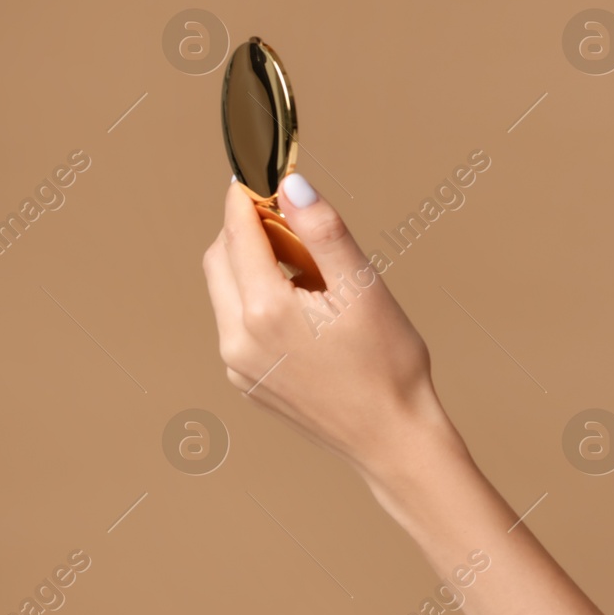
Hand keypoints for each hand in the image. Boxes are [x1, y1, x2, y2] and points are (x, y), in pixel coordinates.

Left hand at [202, 175, 452, 479]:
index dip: (247, 197)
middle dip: (247, 231)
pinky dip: (259, 303)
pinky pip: (237, 326)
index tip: (262, 176)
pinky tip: (306, 313)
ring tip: (310, 274)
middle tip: (293, 224)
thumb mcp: (364, 288)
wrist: (393, 437)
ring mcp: (237, 366)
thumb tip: (292, 186)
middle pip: (220, 260)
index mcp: (265, 310)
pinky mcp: (246, 383)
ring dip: (254, 268)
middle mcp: (237, 339)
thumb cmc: (389, 365)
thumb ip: (324, 232)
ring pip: (227, 293)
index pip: (237, 232)